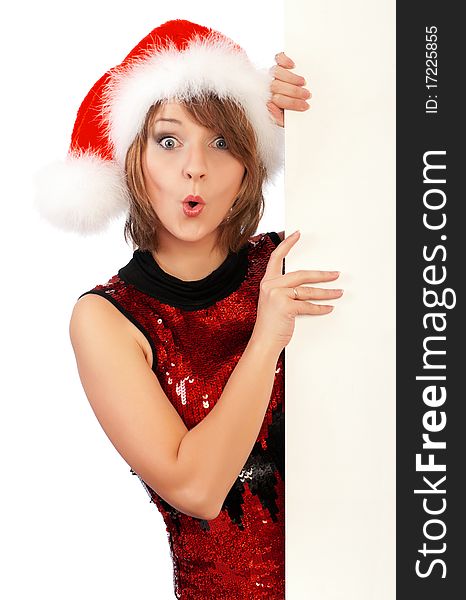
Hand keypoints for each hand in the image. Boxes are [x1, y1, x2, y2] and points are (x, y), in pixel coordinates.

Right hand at [251, 231, 342, 353]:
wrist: (264, 342)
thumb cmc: (270, 325)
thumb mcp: (273, 303)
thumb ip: (285, 292)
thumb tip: (308, 287)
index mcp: (267, 283)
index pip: (276, 258)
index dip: (287, 244)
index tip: (297, 234)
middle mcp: (271, 286)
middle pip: (301, 274)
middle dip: (321, 275)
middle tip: (336, 274)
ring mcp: (277, 295)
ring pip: (308, 290)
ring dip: (327, 292)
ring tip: (338, 292)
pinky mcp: (285, 306)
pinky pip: (308, 305)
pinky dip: (321, 307)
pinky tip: (329, 307)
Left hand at [267, 52, 311, 126]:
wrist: (293, 98)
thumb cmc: (288, 111)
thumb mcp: (284, 119)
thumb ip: (277, 117)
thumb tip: (271, 106)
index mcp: (269, 101)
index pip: (276, 100)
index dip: (292, 103)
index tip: (304, 106)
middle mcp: (268, 87)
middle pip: (277, 86)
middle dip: (295, 92)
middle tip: (307, 95)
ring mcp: (272, 75)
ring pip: (277, 72)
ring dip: (292, 78)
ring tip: (303, 83)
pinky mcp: (278, 63)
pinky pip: (278, 58)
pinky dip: (285, 60)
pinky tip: (293, 66)